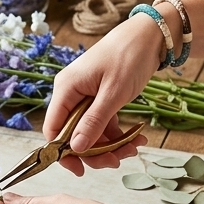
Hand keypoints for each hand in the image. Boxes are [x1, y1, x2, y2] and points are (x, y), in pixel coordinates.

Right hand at [45, 12, 171, 176]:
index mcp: (66, 90)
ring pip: (90, 132)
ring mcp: (85, 97)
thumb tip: (75, 149)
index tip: (81, 169)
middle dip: (95, 151)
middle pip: (73, 135)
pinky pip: (103, 124)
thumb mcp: (113, 94)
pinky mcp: (100, 98)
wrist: (150, 35)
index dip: (63, 153)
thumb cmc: (129, 56)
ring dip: (111, 145)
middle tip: (117, 161)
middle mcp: (71, 94)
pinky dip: (118, 134)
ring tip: (134, 147)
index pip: (53, 130)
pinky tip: (136, 138)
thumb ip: (93, 122)